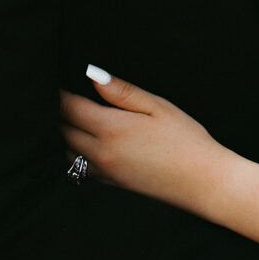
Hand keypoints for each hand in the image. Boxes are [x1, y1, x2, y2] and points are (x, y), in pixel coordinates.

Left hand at [60, 67, 224, 215]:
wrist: (202, 182)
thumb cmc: (186, 139)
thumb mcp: (158, 106)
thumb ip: (122, 92)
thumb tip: (93, 76)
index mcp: (111, 129)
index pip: (69, 108)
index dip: (59, 93)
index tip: (56, 80)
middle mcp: (100, 153)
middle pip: (61, 130)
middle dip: (56, 111)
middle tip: (58, 94)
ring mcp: (104, 172)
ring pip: (65, 151)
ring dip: (62, 132)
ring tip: (68, 114)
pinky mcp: (110, 183)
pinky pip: (78, 167)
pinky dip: (72, 152)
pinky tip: (82, 140)